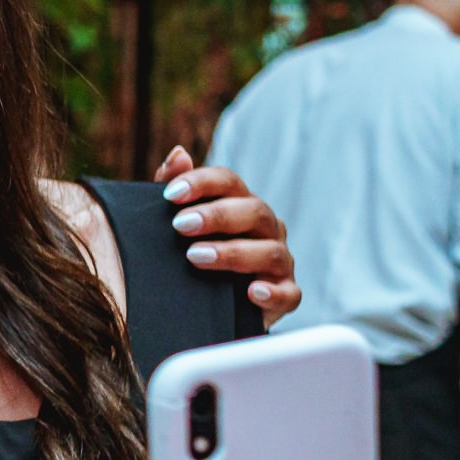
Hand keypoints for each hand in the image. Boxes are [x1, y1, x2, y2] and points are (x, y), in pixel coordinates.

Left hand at [155, 146, 300, 327]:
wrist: (201, 306)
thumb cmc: (189, 254)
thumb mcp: (174, 223)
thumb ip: (174, 189)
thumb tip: (178, 153)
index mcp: (240, 204)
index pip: (229, 182)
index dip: (202, 183)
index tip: (170, 194)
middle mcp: (265, 229)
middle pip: (253, 211)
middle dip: (217, 216)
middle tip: (181, 226)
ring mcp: (278, 262)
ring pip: (271, 251)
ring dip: (234, 253)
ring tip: (196, 257)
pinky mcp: (284, 295)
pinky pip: (289, 293)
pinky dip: (273, 293)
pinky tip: (251, 292)